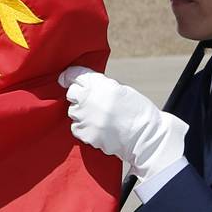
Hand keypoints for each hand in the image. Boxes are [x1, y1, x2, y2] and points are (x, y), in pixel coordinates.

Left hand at [59, 66, 186, 184]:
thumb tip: (82, 85)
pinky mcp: (84, 133)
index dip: (70, 76)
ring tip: (99, 118)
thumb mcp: (119, 89)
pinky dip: (84, 127)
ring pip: (73, 111)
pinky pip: (76, 127)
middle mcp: (88, 98)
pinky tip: (98, 128)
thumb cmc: (136, 111)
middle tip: (93, 103)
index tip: (66, 78)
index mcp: (99, 84)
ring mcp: (84, 117)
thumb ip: (100, 85)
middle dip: (79, 96)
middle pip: (72, 93)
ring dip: (82, 113)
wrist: (145, 136)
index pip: (74, 75)